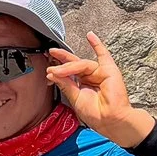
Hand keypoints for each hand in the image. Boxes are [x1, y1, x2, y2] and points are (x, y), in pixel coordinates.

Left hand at [47, 32, 153, 148]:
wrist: (109, 119)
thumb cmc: (95, 113)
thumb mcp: (75, 97)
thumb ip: (65, 84)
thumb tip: (52, 73)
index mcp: (82, 84)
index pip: (68, 73)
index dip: (57, 69)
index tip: (47, 70)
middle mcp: (90, 77)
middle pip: (74, 64)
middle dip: (61, 59)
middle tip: (50, 53)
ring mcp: (99, 72)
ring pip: (81, 64)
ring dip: (68, 66)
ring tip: (58, 70)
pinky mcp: (109, 70)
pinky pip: (103, 54)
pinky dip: (97, 44)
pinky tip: (90, 36)